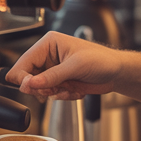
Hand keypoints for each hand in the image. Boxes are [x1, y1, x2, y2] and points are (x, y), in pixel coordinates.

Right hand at [6, 31, 121, 100]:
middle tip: (55, 89)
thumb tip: (29, 84)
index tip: (33, 88)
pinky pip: (49, 95)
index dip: (24, 78)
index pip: (23, 62)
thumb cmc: (102, 60)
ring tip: (69, 88)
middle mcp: (47, 56)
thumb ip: (51, 76)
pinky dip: (61, 96)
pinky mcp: (58, 82)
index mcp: (48, 44)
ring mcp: (52, 70)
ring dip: (54, 93)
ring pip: (38, 89)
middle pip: (27, 78)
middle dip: (42, 87)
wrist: (117, 73)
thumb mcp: (76, 66)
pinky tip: (74, 89)